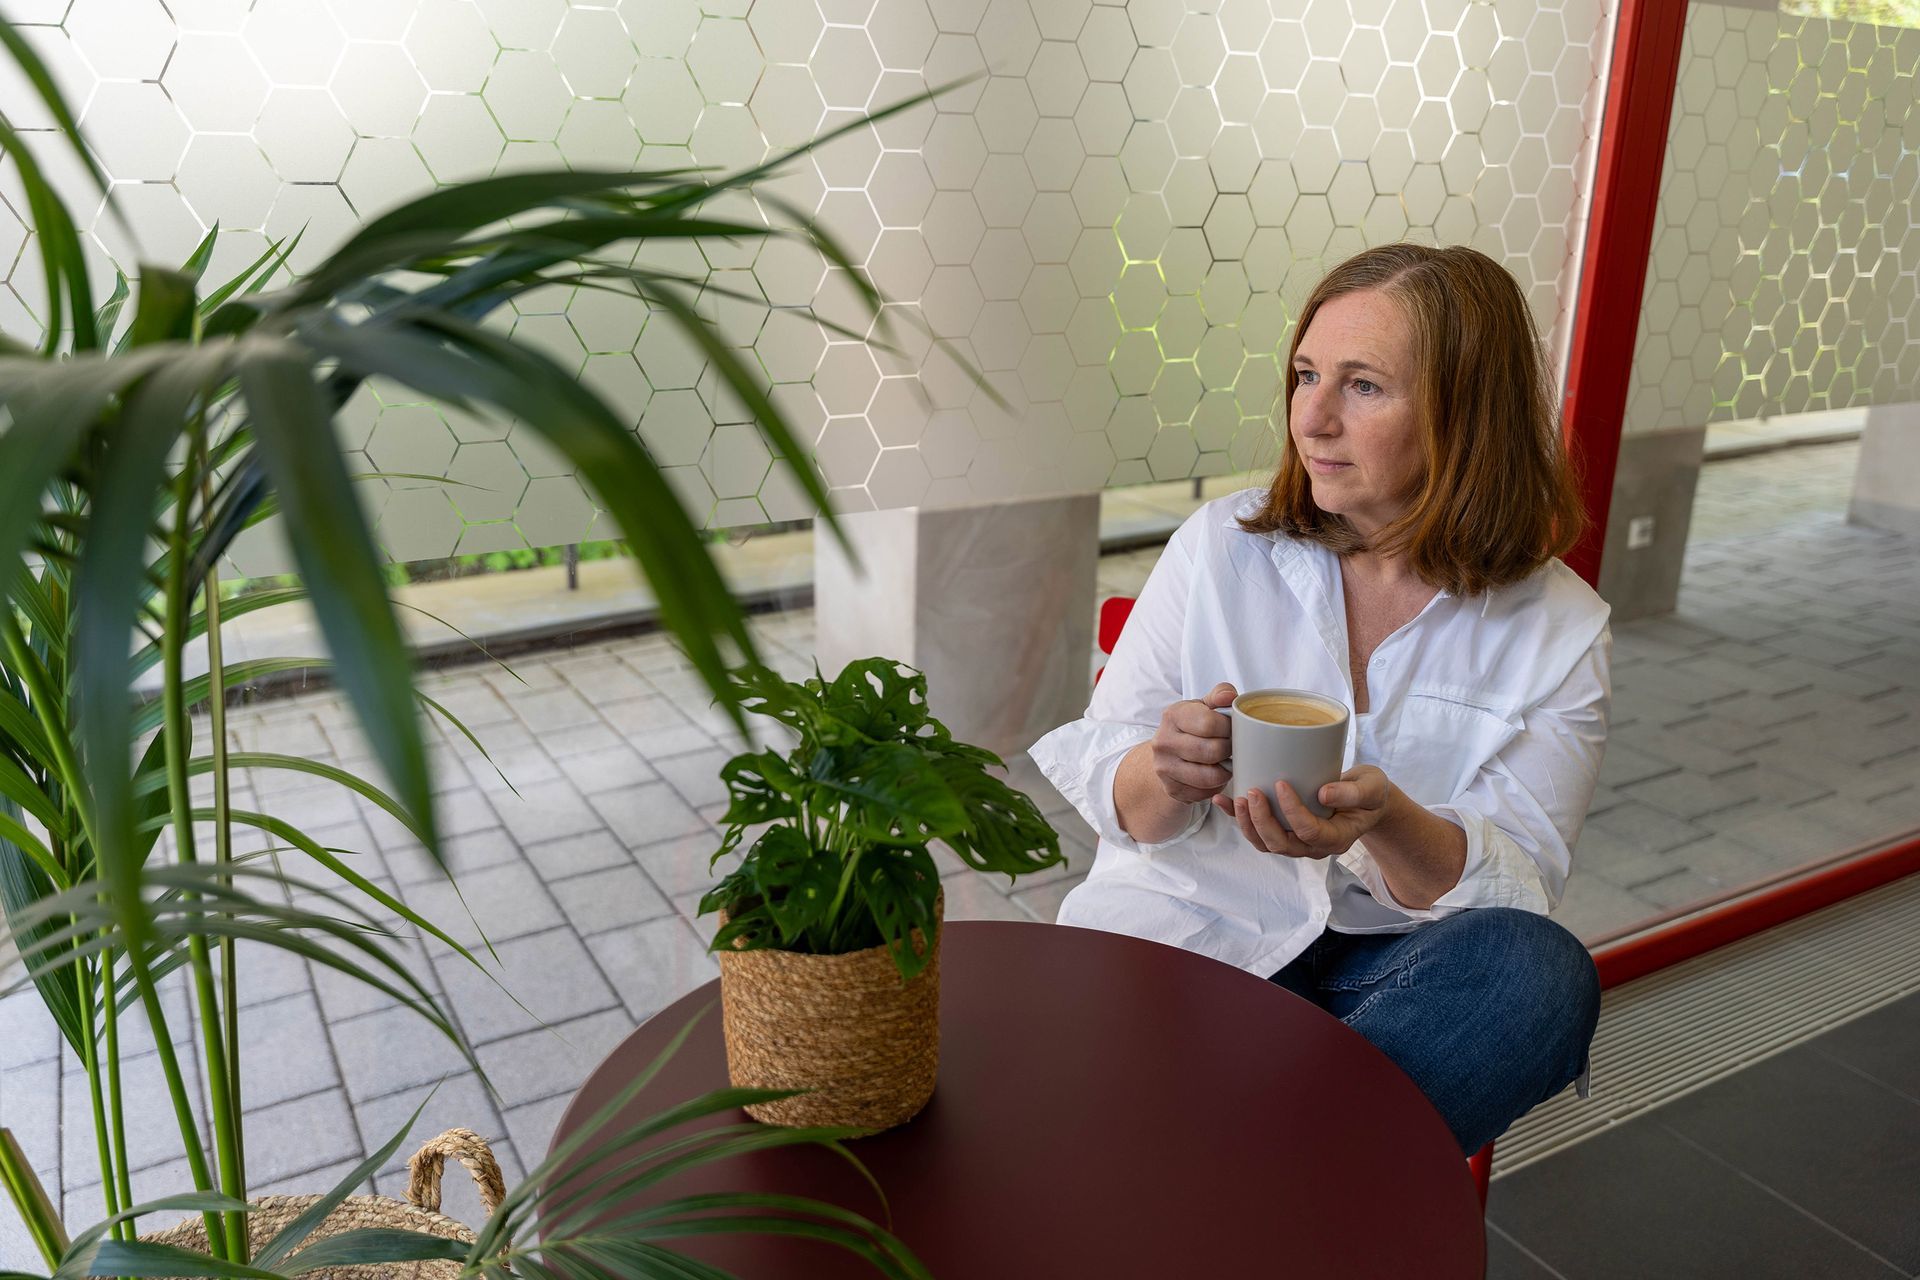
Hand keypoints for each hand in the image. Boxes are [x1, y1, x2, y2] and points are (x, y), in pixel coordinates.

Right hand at [1149, 682, 1236, 803]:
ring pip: (1210, 776)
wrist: (1166, 752)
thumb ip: (1219, 695)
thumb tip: (1230, 695)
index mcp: (1172, 715)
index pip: (1209, 723)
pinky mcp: (1172, 789)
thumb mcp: (1203, 706)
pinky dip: (1215, 787)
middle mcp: (1163, 741)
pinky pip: (1205, 793)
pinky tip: (1214, 775)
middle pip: (1212, 751)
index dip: (1228, 728)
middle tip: (1232, 748)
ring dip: (1225, 771)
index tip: (1231, 730)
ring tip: (1226, 762)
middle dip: (1229, 750)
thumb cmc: (1191, 726)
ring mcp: (1164, 768)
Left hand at [1209, 765, 1392, 859]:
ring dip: (1247, 824)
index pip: (1309, 832)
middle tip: (1252, 792)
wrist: (1366, 800)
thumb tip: (1322, 793)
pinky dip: (1238, 818)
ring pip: (1266, 843)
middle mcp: (1314, 846)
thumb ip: (1353, 792)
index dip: (1292, 812)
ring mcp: (1297, 842)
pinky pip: (1257, 831)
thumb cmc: (1370, 792)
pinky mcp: (1284, 830)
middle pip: (1281, 844)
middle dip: (1262, 821)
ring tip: (1237, 799)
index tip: (1281, 784)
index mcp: (1337, 838)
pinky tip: (1222, 800)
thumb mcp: (1371, 788)